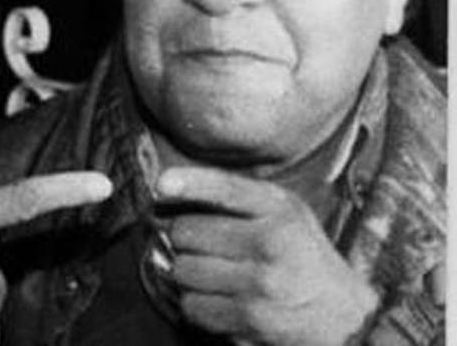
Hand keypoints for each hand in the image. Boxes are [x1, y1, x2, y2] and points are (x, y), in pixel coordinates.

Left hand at [156, 167, 377, 345]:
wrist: (343, 315)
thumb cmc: (300, 255)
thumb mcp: (282, 211)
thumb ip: (231, 194)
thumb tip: (164, 186)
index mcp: (279, 210)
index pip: (223, 189)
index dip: (187, 184)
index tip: (161, 184)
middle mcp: (270, 244)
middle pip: (185, 233)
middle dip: (185, 239)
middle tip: (205, 246)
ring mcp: (260, 284)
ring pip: (182, 271)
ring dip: (188, 273)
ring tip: (214, 273)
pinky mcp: (250, 319)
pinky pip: (192, 306)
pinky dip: (196, 303)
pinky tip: (219, 297)